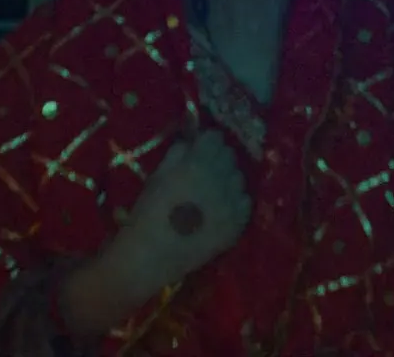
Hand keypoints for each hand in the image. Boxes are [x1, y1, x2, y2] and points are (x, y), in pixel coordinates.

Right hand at [104, 131, 252, 295]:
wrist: (152, 256)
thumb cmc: (148, 213)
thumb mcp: (158, 175)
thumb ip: (178, 153)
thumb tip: (192, 142)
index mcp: (199, 162)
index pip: (216, 137)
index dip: (207, 142)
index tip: (200, 149)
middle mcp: (221, 178)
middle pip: (230, 155)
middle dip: (218, 158)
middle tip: (206, 171)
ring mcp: (233, 202)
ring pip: (239, 178)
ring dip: (228, 180)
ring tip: (213, 192)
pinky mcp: (238, 224)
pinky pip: (245, 202)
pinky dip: (235, 202)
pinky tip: (221, 210)